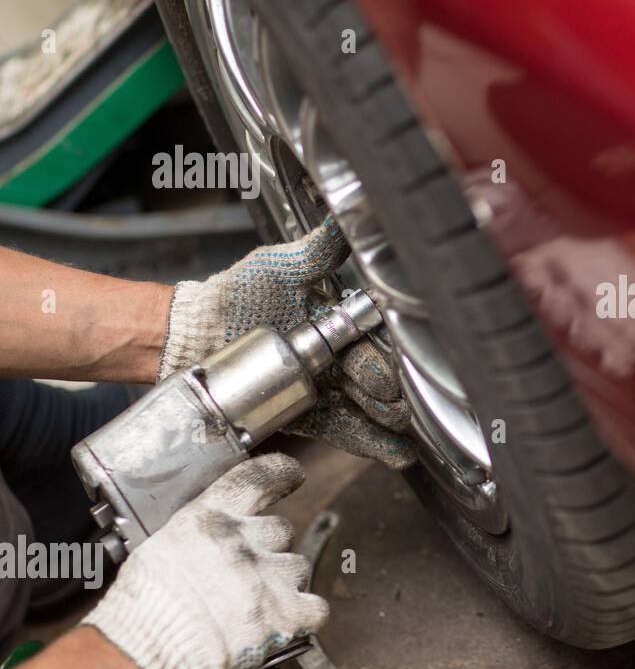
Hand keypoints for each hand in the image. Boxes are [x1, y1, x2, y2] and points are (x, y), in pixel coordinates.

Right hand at [81, 454, 325, 668]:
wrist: (140, 653)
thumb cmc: (139, 609)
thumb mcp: (159, 548)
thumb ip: (198, 536)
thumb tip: (214, 540)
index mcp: (210, 518)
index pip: (259, 478)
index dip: (281, 473)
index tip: (293, 475)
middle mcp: (244, 540)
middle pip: (281, 529)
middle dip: (267, 548)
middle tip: (243, 573)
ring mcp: (267, 577)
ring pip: (298, 567)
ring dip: (283, 582)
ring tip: (255, 604)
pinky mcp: (283, 615)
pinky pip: (315, 607)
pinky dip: (304, 614)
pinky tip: (285, 622)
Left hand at [160, 220, 414, 468]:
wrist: (197, 333)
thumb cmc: (240, 293)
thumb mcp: (283, 265)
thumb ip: (321, 248)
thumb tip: (348, 215)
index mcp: (339, 324)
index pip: (376, 341)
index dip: (391, 353)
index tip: (401, 364)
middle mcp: (340, 359)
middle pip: (376, 378)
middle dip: (392, 390)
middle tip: (397, 399)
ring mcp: (328, 389)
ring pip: (369, 408)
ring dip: (388, 420)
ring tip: (403, 429)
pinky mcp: (311, 415)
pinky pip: (346, 431)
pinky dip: (372, 442)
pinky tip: (396, 453)